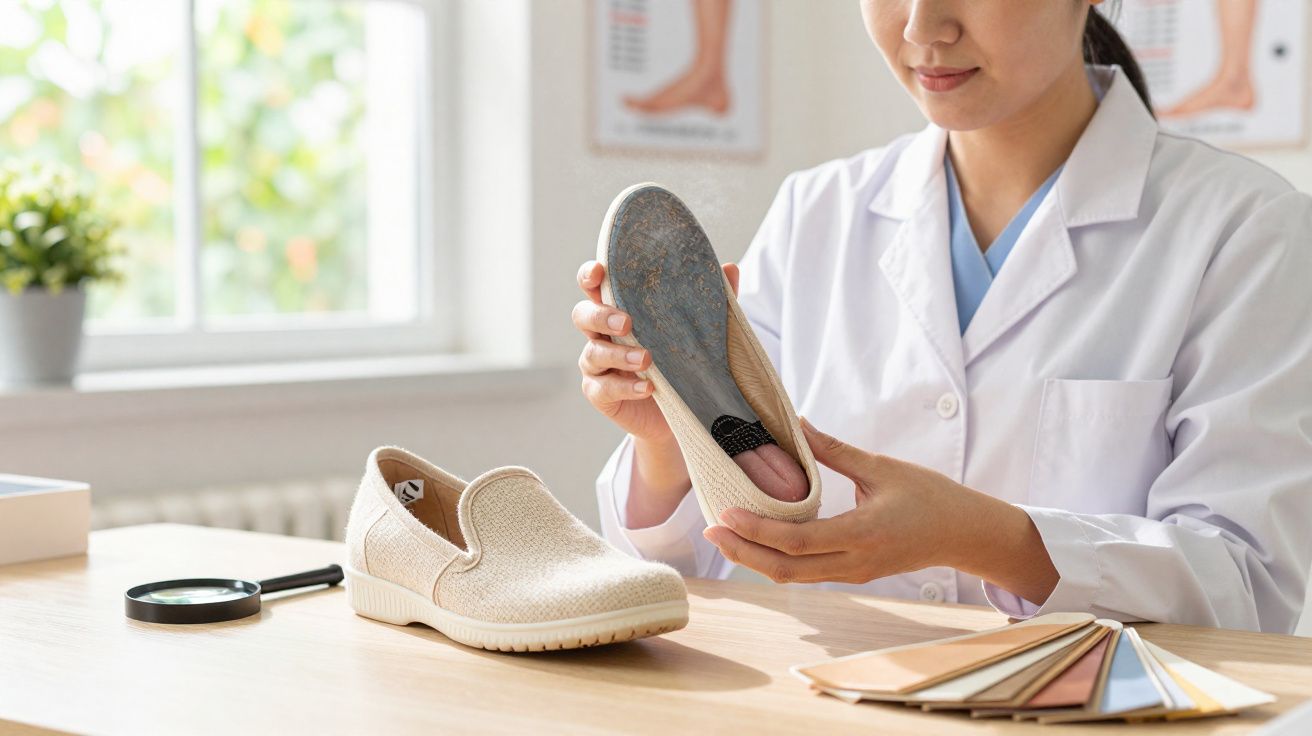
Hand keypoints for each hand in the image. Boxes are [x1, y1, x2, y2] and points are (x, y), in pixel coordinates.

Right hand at [575, 259, 741, 528]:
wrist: (686, 411)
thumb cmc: (684, 360)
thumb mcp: (699, 330)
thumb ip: (709, 301)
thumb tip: (730, 268)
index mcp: (619, 309)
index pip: (595, 286)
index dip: (591, 276)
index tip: (601, 270)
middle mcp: (601, 334)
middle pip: (583, 315)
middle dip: (601, 315)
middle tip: (627, 322)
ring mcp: (597, 365)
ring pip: (592, 353)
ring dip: (618, 354)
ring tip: (646, 359)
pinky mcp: (601, 395)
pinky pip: (604, 388)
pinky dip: (625, 387)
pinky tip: (648, 387)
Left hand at [703, 418, 1058, 602]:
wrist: (965, 532)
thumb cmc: (930, 495)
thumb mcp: (882, 467)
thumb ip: (834, 451)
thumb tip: (795, 422)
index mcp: (862, 534)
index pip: (798, 541)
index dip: (757, 531)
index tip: (726, 513)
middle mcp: (854, 562)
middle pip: (786, 569)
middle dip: (743, 552)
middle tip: (710, 527)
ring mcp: (853, 573)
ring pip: (793, 577)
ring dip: (755, 559)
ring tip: (725, 534)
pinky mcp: (854, 574)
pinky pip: (807, 573)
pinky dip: (777, 560)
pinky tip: (757, 541)